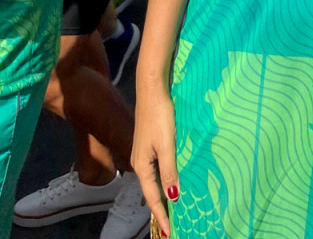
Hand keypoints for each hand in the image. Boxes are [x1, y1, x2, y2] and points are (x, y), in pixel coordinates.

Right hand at [132, 85, 179, 237]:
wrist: (152, 89)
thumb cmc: (160, 116)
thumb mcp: (167, 146)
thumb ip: (170, 172)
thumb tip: (172, 199)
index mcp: (142, 165)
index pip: (152, 197)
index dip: (161, 215)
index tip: (169, 232)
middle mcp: (140, 162)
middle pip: (151, 191)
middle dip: (160, 209)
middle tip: (171, 225)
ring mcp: (143, 152)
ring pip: (154, 179)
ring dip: (162, 194)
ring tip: (172, 209)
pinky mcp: (149, 142)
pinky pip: (156, 168)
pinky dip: (163, 179)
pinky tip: (170, 180)